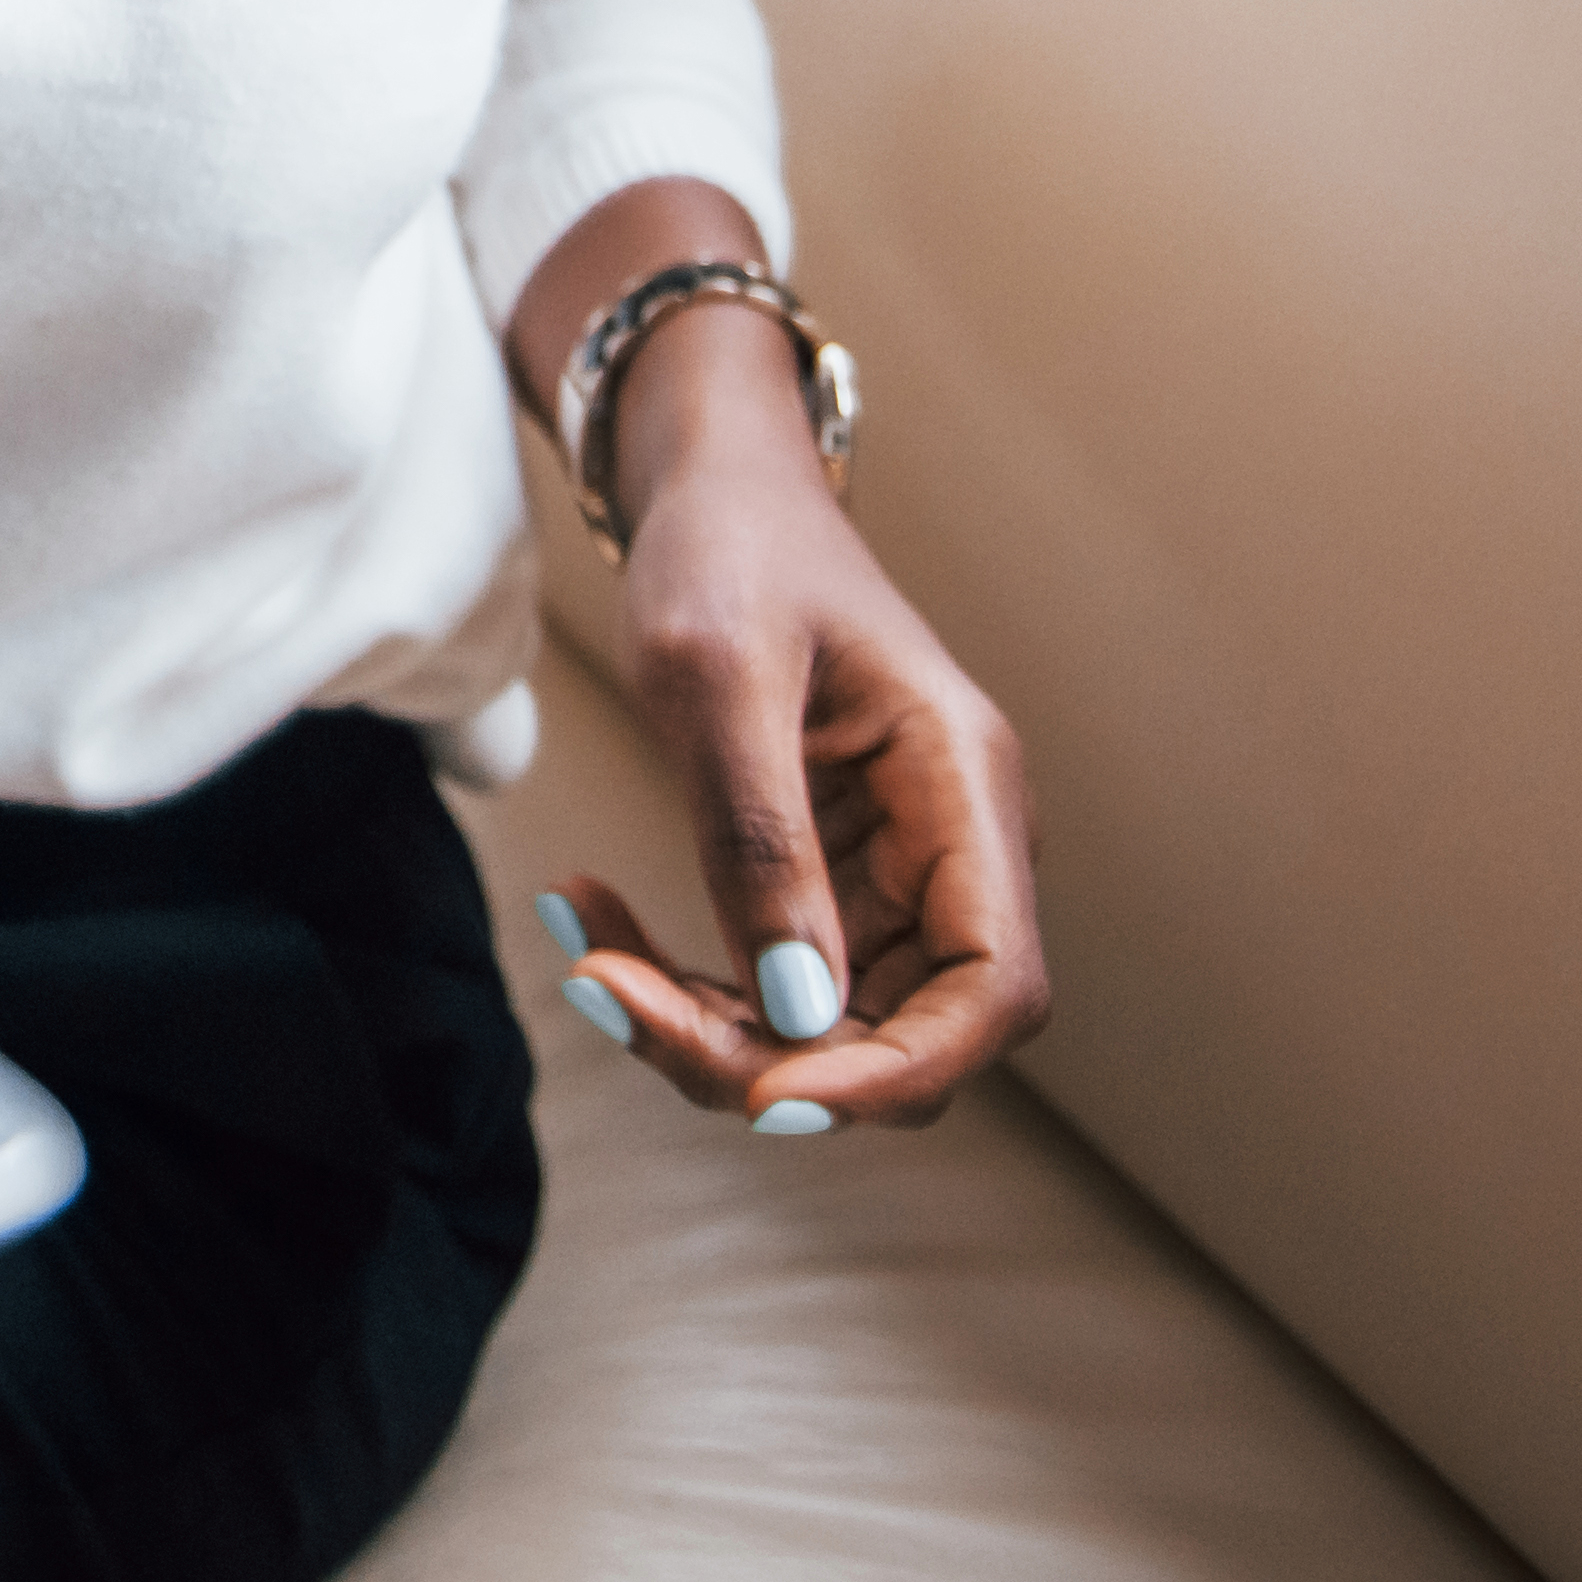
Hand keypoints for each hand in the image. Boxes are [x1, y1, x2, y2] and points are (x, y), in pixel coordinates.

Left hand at [509, 242, 1050, 1137]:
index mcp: (966, 788)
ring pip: (833, 1028)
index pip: (995, 990)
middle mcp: (956, 848)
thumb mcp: (719, 676)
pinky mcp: (836, 885)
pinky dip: (686, 979)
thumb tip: (800, 1011)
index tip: (766, 1092)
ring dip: (708, 1024)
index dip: (901, 1070)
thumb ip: (761, 839)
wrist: (715, 489)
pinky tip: (592, 916)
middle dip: (763, 1052)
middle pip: (906, 1032)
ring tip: (587, 952)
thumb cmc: (728, 549)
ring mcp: (900, 873)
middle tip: (611, 996)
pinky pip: (778, 981)